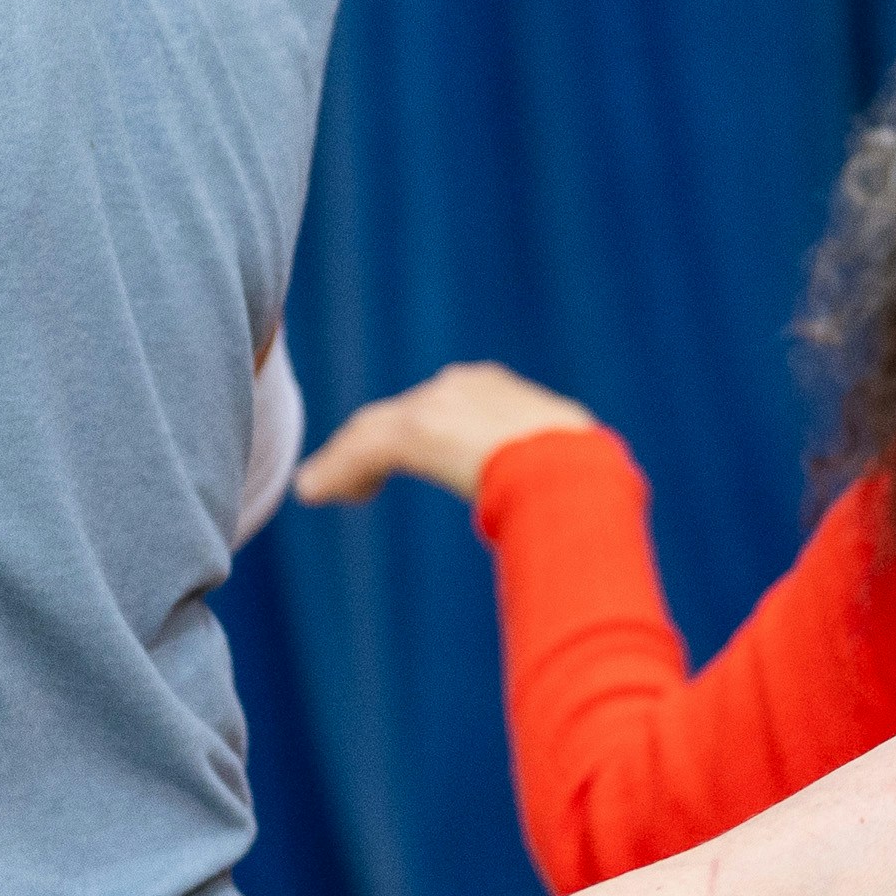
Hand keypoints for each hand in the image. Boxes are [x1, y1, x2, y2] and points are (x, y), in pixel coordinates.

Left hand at [294, 360, 599, 507]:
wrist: (570, 469)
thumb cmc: (583, 480)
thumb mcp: (566, 472)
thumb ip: (549, 477)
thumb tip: (579, 508)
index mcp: (500, 392)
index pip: (446, 404)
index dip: (425, 430)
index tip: (418, 454)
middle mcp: (461, 387)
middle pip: (400, 413)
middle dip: (374, 442)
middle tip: (355, 475)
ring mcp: (435, 406)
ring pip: (373, 433)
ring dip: (345, 462)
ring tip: (321, 487)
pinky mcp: (412, 432)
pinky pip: (360, 454)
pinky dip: (334, 473)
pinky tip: (313, 493)